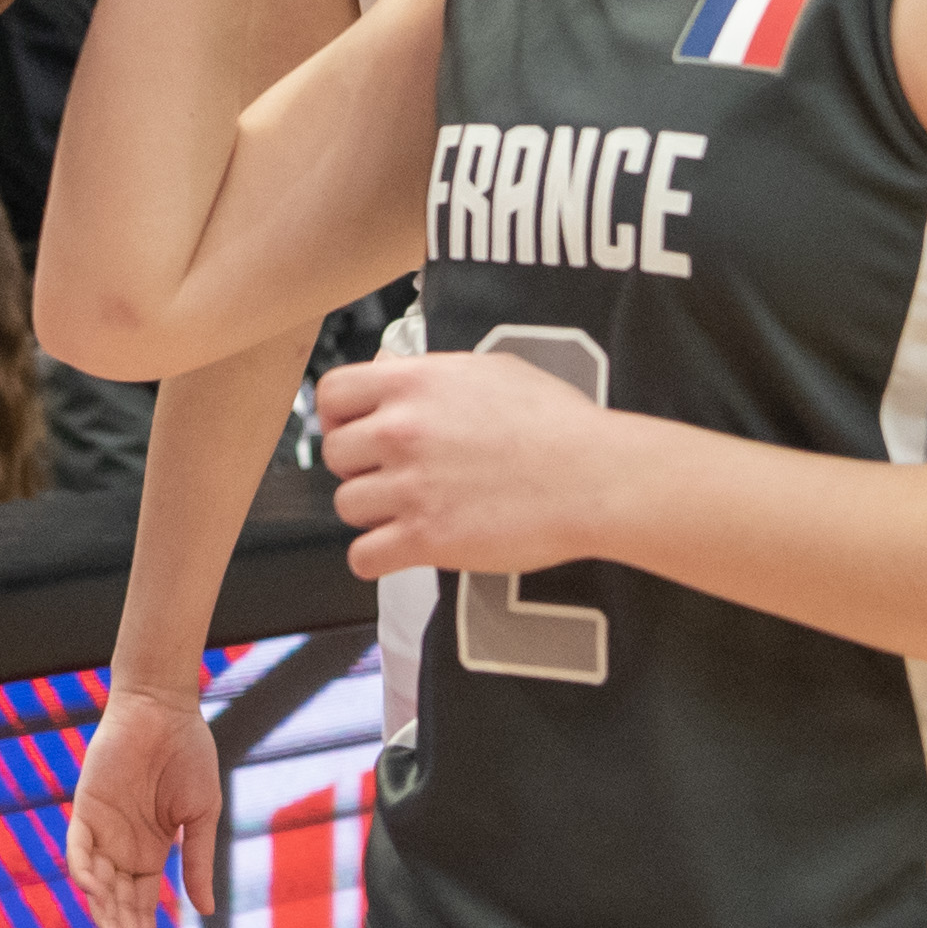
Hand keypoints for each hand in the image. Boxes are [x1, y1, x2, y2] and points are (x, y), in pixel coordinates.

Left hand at [63, 681, 220, 927]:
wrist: (166, 709)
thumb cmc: (189, 755)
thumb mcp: (200, 816)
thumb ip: (197, 862)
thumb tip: (204, 913)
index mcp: (151, 854)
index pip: (144, 908)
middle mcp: (122, 850)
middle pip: (119, 906)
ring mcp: (102, 831)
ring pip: (96, 886)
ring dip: (106, 914)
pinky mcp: (85, 810)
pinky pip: (77, 847)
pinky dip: (81, 869)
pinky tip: (93, 890)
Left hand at [318, 348, 623, 580]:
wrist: (595, 477)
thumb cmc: (555, 423)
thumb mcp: (489, 370)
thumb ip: (428, 372)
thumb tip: (384, 369)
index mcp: (414, 383)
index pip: (331, 394)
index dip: (338, 417)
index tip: (354, 431)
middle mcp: (402, 431)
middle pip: (334, 455)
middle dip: (359, 467)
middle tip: (393, 476)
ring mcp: (411, 486)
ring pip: (346, 506)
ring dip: (372, 513)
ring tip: (411, 510)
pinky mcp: (426, 538)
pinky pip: (363, 557)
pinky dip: (377, 558)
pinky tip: (403, 548)